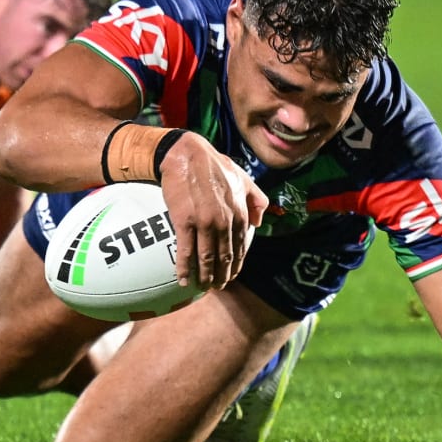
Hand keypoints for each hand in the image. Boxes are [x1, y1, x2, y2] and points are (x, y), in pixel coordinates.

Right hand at [158, 133, 267, 289]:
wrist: (186, 154)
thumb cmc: (213, 164)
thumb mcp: (242, 177)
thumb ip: (255, 199)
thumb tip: (259, 221)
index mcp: (240, 212)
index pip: (240, 247)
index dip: (236, 265)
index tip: (231, 275)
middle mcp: (225, 221)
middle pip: (224, 257)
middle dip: (222, 275)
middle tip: (217, 287)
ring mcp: (204, 223)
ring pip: (206, 258)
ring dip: (205, 277)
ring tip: (202, 287)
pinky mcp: (184, 222)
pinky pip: (185, 251)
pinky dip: (184, 269)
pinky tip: (183, 280)